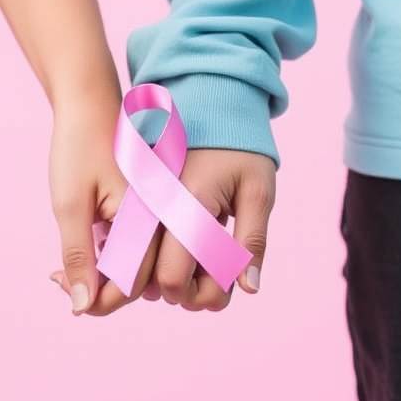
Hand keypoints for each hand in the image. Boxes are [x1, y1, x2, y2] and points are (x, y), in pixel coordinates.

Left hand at [47, 92, 157, 315]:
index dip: (99, 299)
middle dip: (100, 290)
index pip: (132, 284)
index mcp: (147, 218)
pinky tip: (85, 246)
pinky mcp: (148, 206)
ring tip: (66, 266)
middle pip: (138, 280)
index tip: (64, 291)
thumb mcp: (70, 204)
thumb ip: (79, 255)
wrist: (89, 98)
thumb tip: (83, 306)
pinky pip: (136, 245)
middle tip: (58, 278)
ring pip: (137, 266)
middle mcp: (161, 218)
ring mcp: (156, 211)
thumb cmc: (78, 145)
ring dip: (105, 275)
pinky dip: (111, 255)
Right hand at [150, 148, 275, 311]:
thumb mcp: (258, 192)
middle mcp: (154, 210)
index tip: (225, 282)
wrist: (214, 106)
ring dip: (179, 278)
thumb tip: (250, 289)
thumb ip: (252, 241)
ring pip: (147, 270)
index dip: (200, 294)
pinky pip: (143, 250)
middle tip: (221, 273)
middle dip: (191, 292)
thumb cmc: (242, 149)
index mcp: (183, 206)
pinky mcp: (141, 206)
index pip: (172, 279)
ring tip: (209, 258)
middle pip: (157, 283)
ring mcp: (144, 208)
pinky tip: (191, 248)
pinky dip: (165, 261)